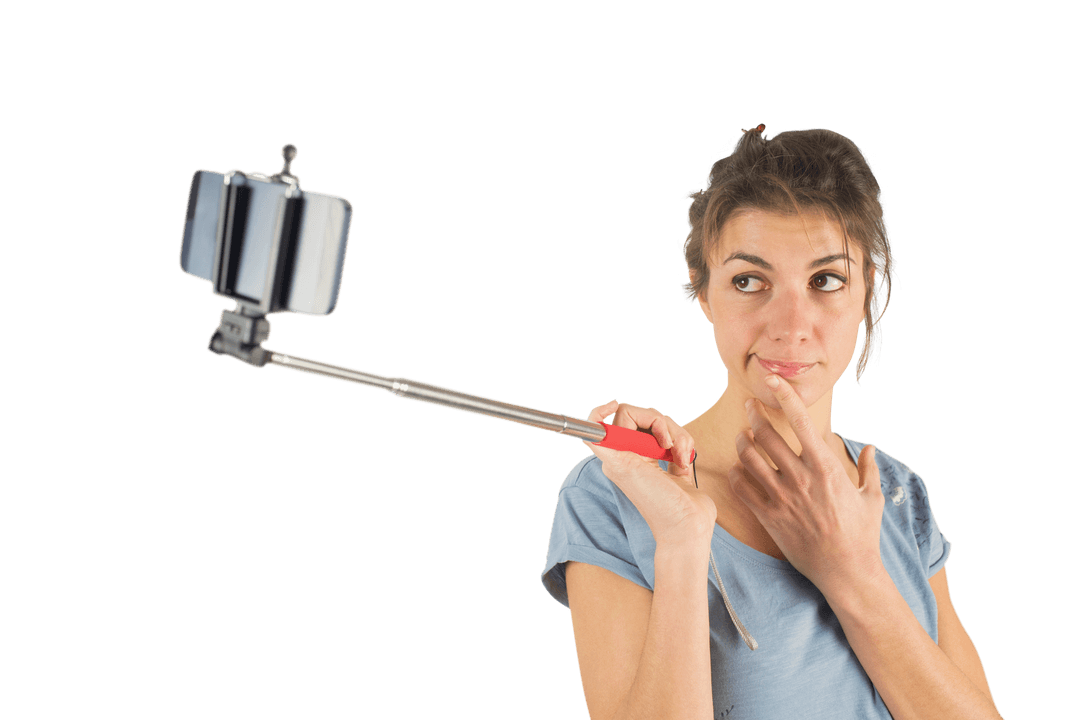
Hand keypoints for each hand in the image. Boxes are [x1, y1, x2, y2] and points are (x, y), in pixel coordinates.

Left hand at [583, 400, 714, 549]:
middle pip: (642, 417)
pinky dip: (685, 447)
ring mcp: (653, 458)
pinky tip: (684, 464)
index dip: (605, 409)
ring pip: (664, 426)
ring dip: (677, 438)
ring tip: (680, 458)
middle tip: (666, 444)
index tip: (614, 402)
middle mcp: (632, 454)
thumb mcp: (625, 470)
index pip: (607, 421)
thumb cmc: (657, 503)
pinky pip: (678, 439)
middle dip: (660, 425)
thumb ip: (606, 446)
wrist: (687, 525)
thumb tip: (589, 429)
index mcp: (617, 455)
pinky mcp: (673, 461)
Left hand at [728, 376, 885, 596]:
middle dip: (754, 415)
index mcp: (827, 468)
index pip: (801, 421)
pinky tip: (739, 468)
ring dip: (742, 442)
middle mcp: (801, 479)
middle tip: (749, 407)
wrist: (847, 572)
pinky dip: (737, 473)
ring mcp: (782, 498)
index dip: (784, 395)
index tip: (773, 380)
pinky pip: (743, 488)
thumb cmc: (862, 535)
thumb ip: (870, 469)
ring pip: (749, 459)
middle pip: (766, 436)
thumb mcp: (872, 498)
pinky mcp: (769, 518)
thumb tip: (870, 448)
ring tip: (742, 435)